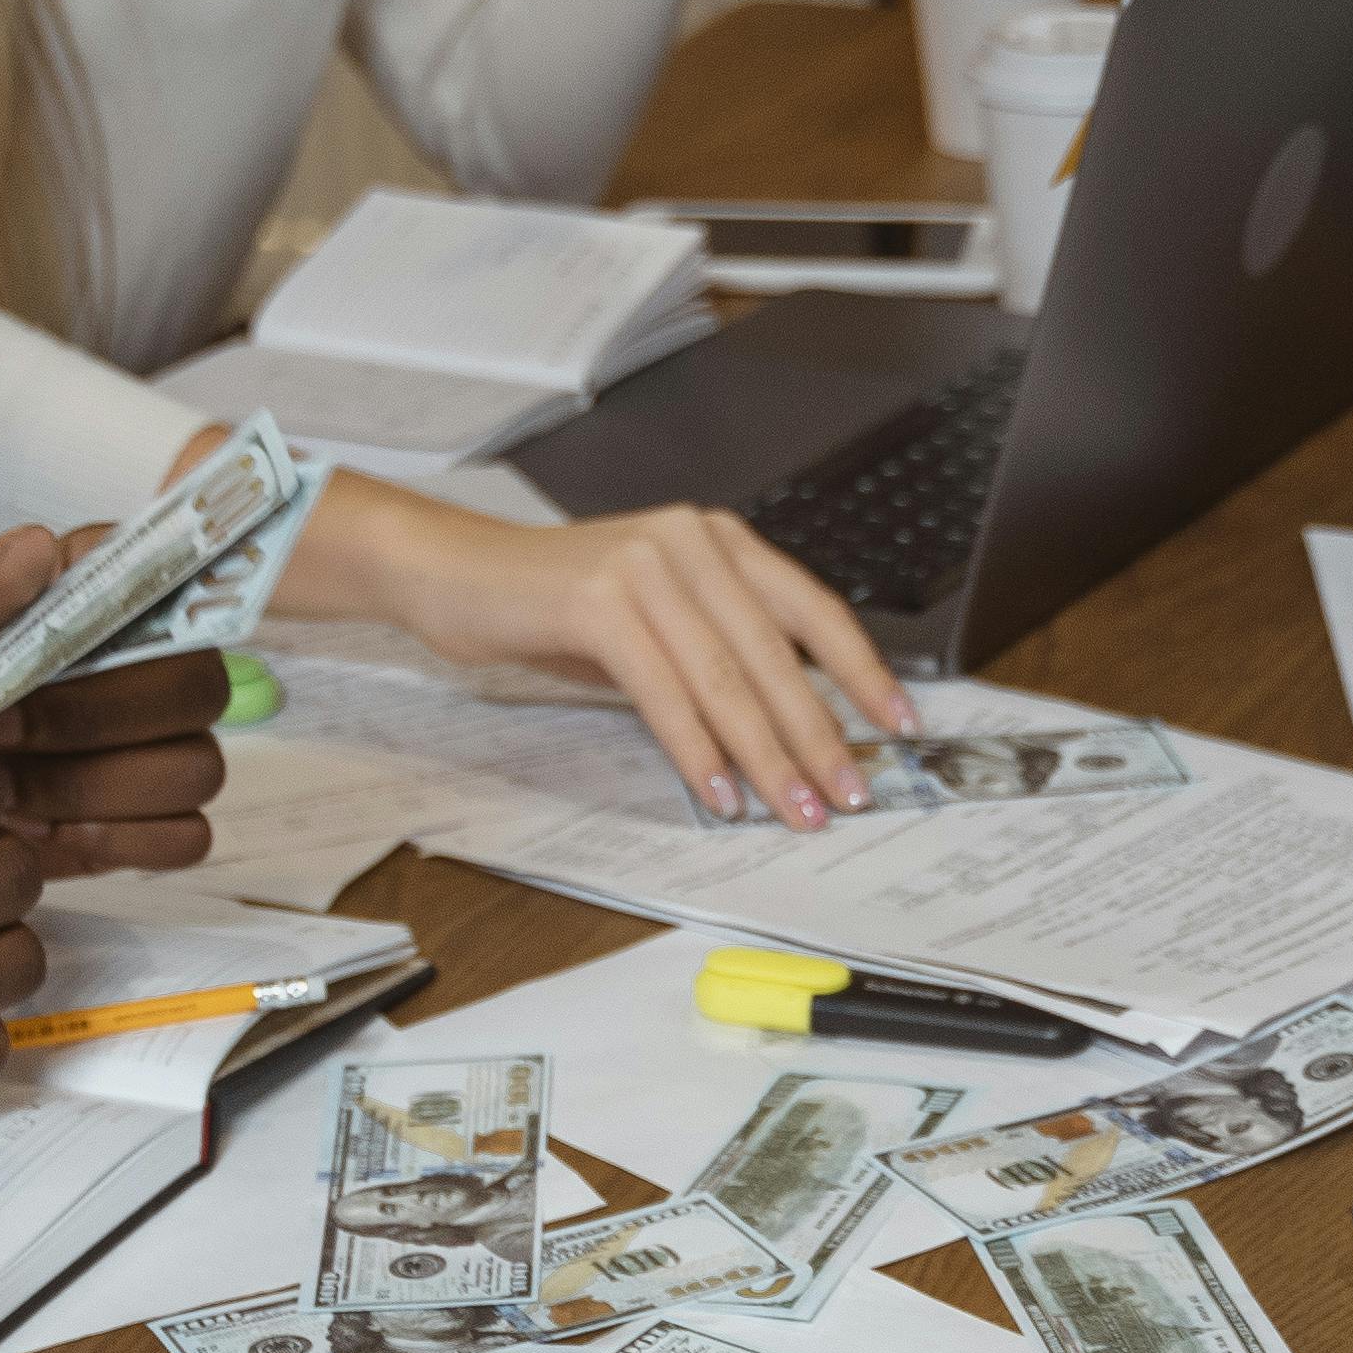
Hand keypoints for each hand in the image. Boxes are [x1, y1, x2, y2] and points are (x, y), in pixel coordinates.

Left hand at [0, 526, 231, 880]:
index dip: (154, 607)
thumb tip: (34, 546)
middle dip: (96, 717)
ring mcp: (148, 747)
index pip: (178, 581)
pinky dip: (117, 839)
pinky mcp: (140, 822)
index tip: (79, 638)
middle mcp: (143, 665)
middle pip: (199, 689)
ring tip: (7, 787)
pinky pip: (184, 837)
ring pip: (194, 769)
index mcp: (100, 592)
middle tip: (1, 727)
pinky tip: (41, 830)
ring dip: (96, 785)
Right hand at [294, 468, 916, 824]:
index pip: (813, 611)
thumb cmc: (554, 604)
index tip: (897, 728)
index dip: (863, 673)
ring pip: (727, 680)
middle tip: (848, 795)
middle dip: (819, 737)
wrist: (455, 573)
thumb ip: (717, 652)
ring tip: (795, 810)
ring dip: (767, 757)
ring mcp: (646, 566)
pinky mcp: (599, 600)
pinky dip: (697, 750)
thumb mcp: (655, 619)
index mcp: (718, 542)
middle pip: (777, 656)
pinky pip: (666, 690)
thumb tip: (792, 725)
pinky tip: (719, 792)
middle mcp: (691, 543)